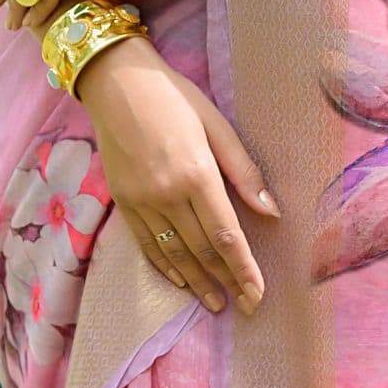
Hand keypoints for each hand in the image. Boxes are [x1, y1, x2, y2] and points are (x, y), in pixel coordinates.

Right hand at [78, 42, 277, 315]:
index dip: (244, 268)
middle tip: (246, 306)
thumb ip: (244, 171)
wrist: (116, 81)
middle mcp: (167, 193)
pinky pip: (145, 244)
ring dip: (198, 283)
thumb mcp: (217, 124)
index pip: (226, 234)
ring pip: (174, 253)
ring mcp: (141, 200)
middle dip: (227, 281)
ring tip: (217, 304)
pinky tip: (180, 282)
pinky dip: (164, 267)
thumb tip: (271, 211)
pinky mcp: (122, 200)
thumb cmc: (174, 97)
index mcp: (197, 173)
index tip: (258, 293)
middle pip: (202, 249)